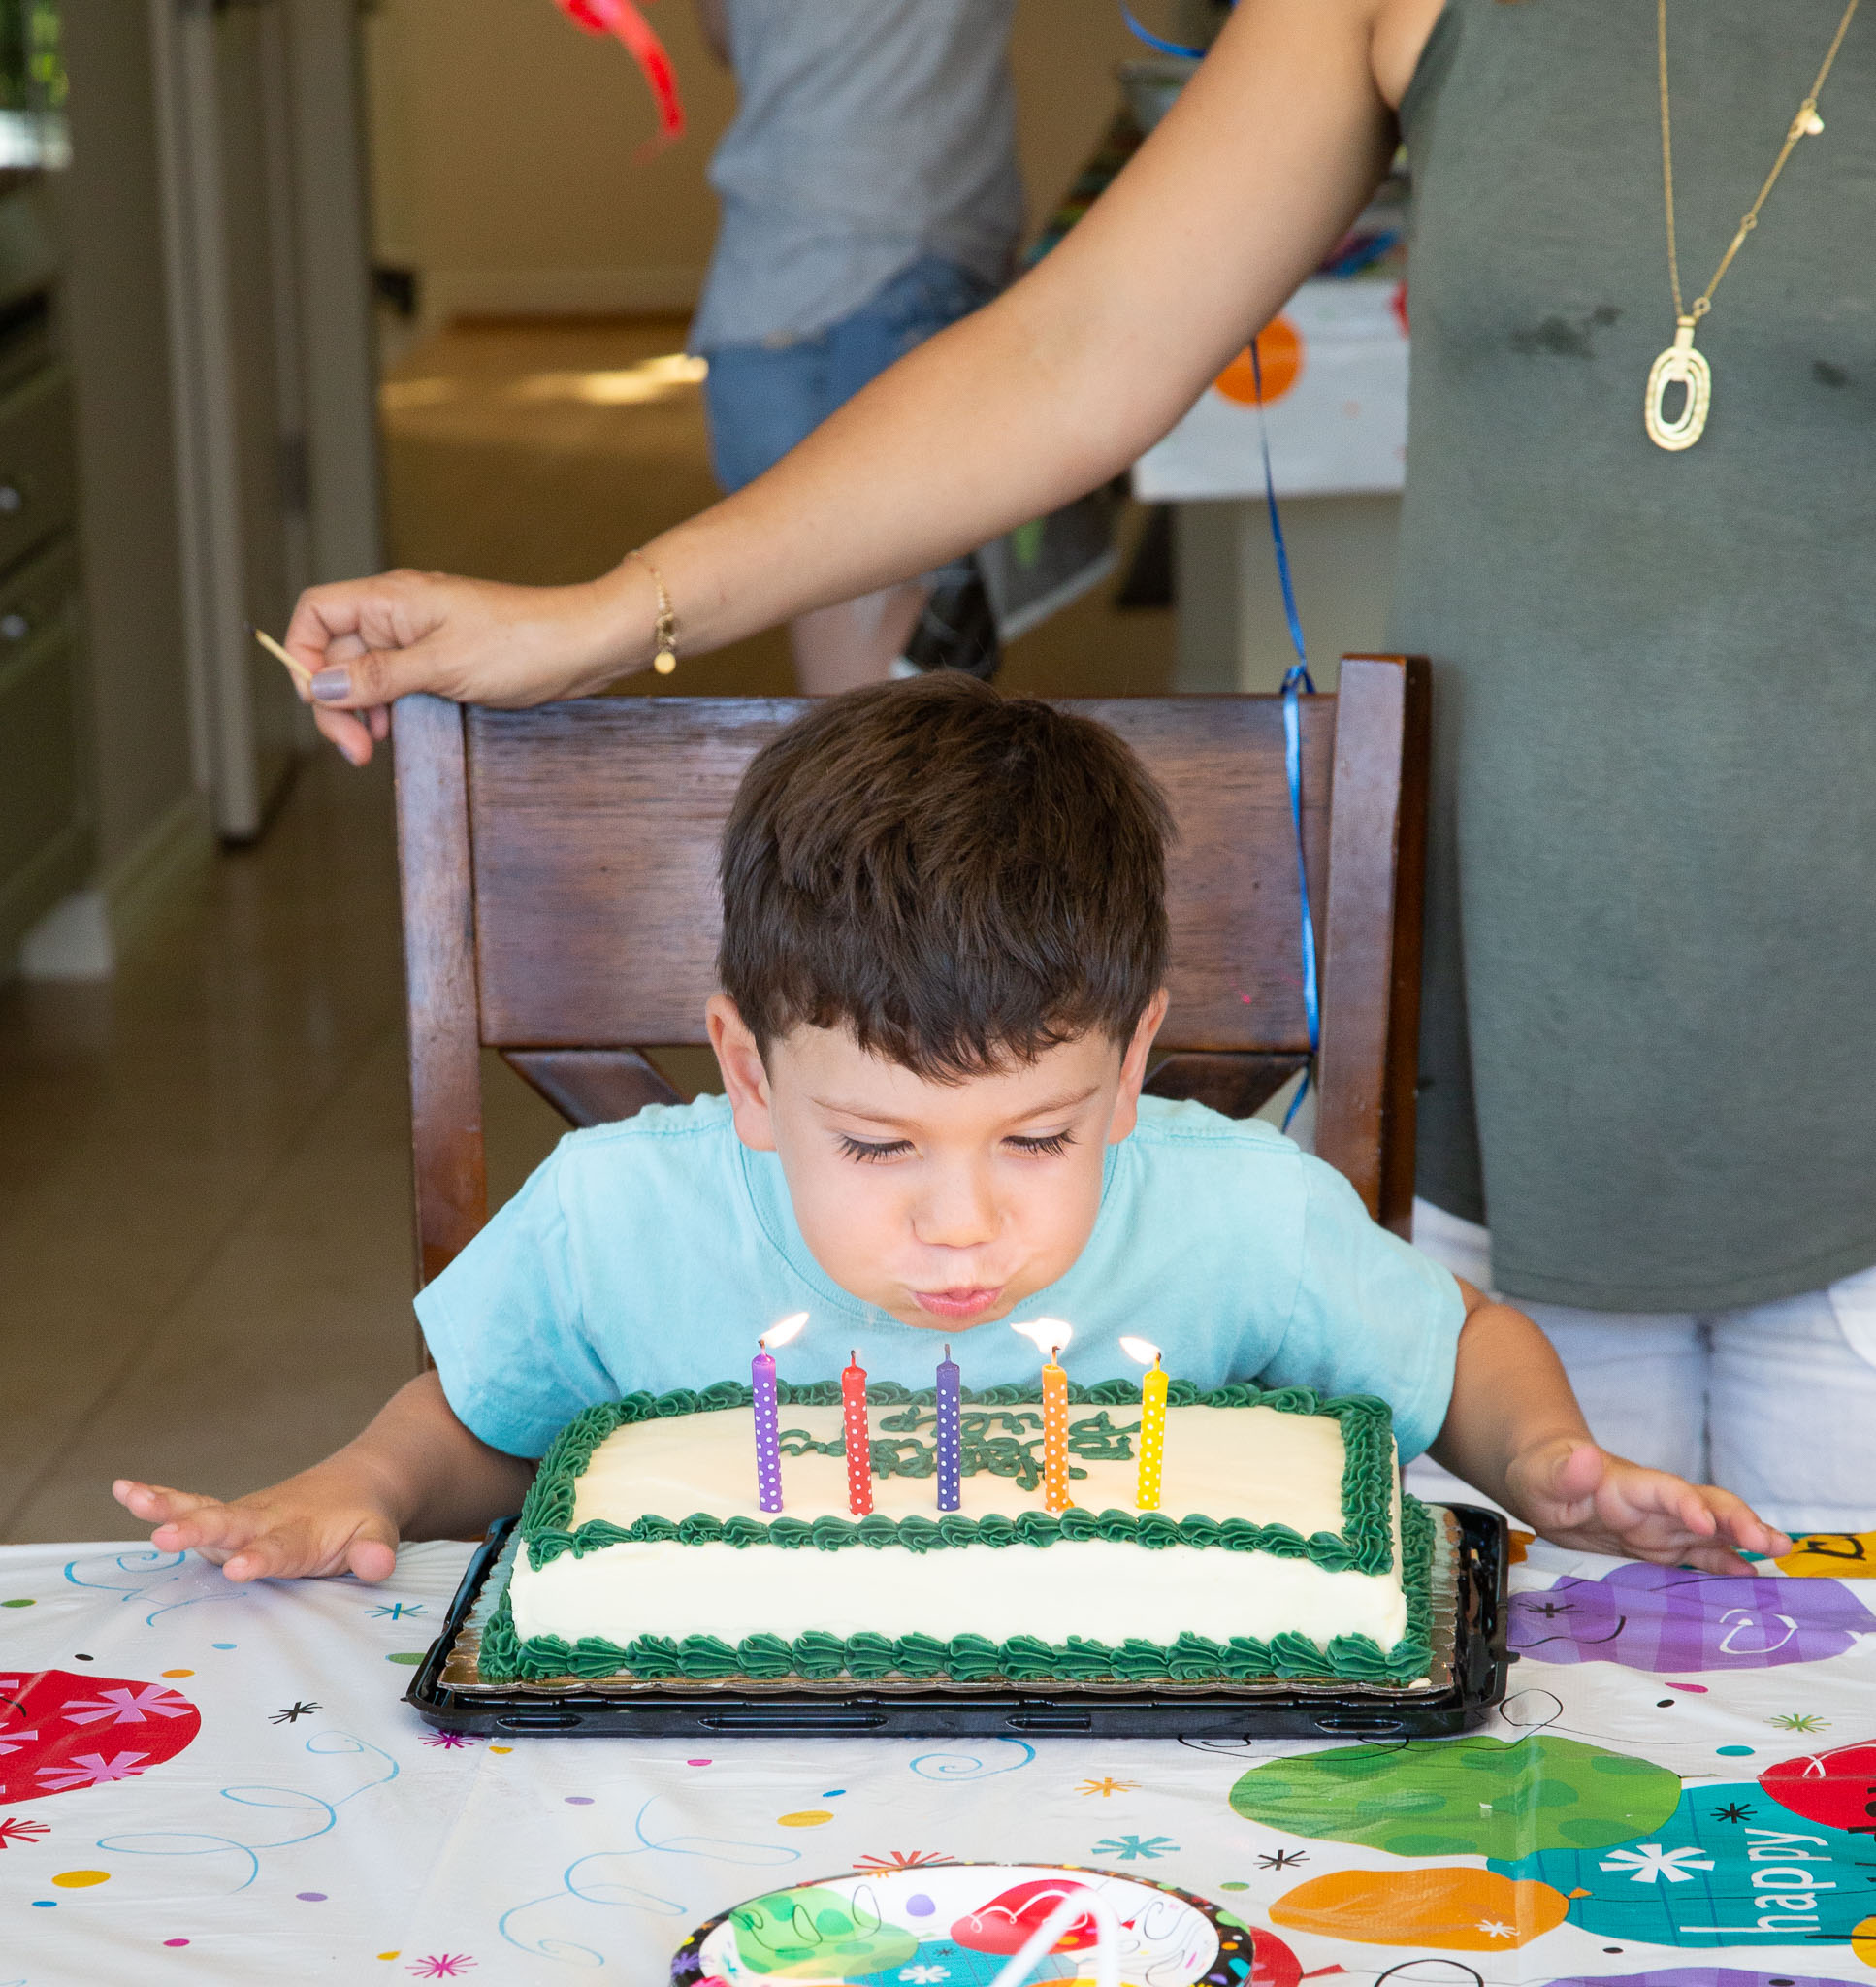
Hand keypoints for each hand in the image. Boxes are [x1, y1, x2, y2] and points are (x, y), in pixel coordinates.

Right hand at [113, 1470, 401, 1583]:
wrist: (357, 1485)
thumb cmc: (362, 1520)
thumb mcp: (379, 1535)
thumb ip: (376, 1551)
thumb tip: (380, 1565)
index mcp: (302, 1532)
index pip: (280, 1548)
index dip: (262, 1558)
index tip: (241, 1567)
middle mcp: (266, 1520)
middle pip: (231, 1525)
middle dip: (199, 1530)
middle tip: (166, 1535)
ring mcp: (243, 1518)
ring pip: (204, 1510)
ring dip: (168, 1507)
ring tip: (132, 1498)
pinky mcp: (228, 1519)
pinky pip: (192, 1506)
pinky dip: (160, 1499)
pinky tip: (124, 1490)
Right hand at [282, 565, 647, 766]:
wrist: (584, 645)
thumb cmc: (523, 645)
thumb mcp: (443, 666)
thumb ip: (378, 676)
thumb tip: (319, 685)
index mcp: (391, 600)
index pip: (316, 613)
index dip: (302, 654)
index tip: (318, 702)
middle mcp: (399, 613)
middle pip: (336, 652)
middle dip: (336, 700)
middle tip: (357, 750)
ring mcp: (421, 636)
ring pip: (366, 673)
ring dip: (362, 709)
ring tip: (377, 744)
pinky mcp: (443, 659)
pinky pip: (398, 681)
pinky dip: (391, 706)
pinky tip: (400, 729)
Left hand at [1507, 1438, 1790, 1574]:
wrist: (1549, 1483)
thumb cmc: (1545, 1475)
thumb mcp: (1541, 1474)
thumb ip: (1563, 1471)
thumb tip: (1585, 1457)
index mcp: (1628, 1485)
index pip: (1664, 1490)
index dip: (1686, 1504)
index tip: (1705, 1522)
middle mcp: (1655, 1504)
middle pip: (1704, 1505)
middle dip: (1737, 1521)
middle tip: (1771, 1542)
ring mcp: (1663, 1526)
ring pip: (1714, 1531)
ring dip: (1746, 1540)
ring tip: (1779, 1553)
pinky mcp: (1663, 1547)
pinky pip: (1701, 1556)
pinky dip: (1727, 1565)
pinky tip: (1752, 1579)